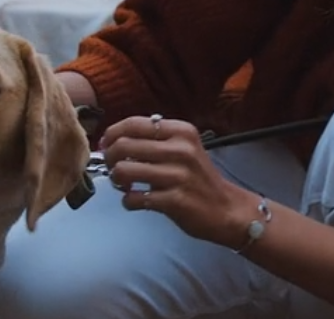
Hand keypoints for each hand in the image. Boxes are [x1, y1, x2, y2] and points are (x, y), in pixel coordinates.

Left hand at [101, 114, 257, 246]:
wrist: (226, 209)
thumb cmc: (199, 178)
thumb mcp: (185, 148)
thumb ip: (155, 140)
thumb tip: (114, 139)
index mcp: (181, 131)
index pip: (133, 123)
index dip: (112, 134)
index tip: (107, 145)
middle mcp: (180, 149)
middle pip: (123, 146)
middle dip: (109, 158)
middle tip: (113, 167)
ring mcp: (177, 175)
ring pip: (124, 171)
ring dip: (116, 180)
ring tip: (124, 185)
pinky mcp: (173, 200)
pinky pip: (134, 198)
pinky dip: (128, 201)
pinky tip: (136, 201)